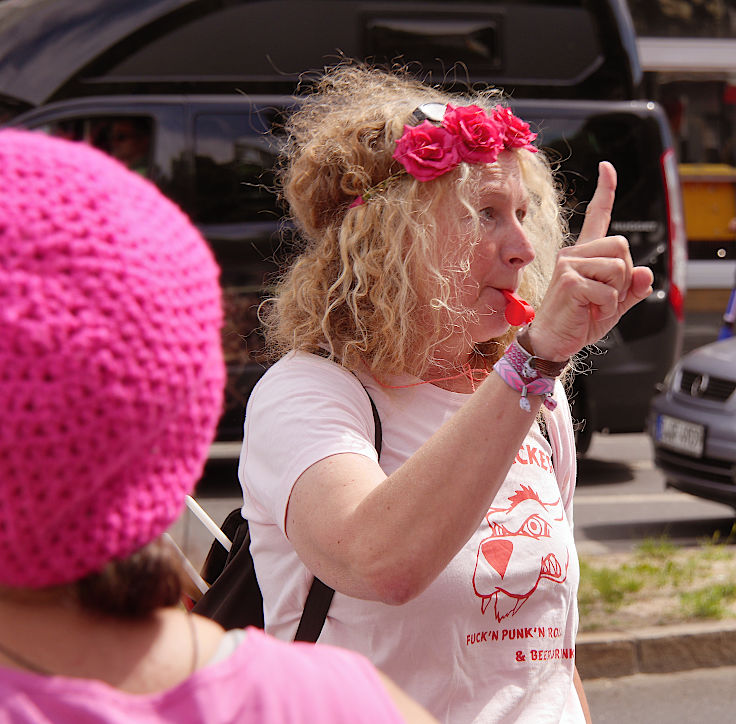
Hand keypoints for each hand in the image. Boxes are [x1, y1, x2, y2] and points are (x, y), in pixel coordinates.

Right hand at [527, 161, 653, 360]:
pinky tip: (589, 312)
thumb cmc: (578, 322)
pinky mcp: (569, 280)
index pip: (596, 217)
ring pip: (619, 267)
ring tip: (595, 306)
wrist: (552, 342)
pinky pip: (609, 290)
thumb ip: (633, 289)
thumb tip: (648, 273)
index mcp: (583, 255)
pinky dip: (607, 307)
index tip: (607, 168)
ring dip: (616, 293)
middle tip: (606, 297)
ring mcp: (569, 265)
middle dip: (625, 275)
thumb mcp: (614, 306)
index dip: (605, 191)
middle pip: (622, 245)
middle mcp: (573, 254)